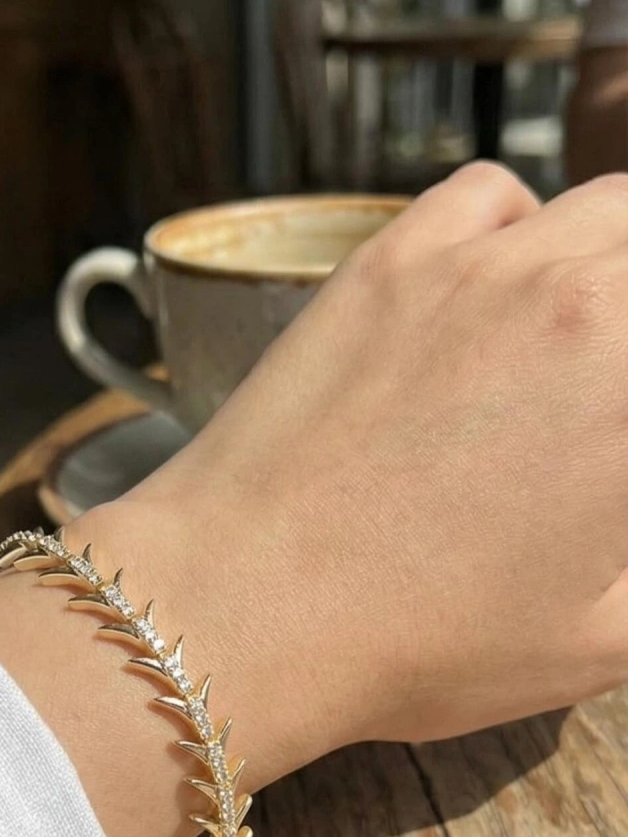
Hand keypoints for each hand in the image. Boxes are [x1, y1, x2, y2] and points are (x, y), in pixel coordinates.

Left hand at [0, 164, 627, 836]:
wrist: (246, 606)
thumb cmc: (421, 642)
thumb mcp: (598, 641)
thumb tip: (619, 517)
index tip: (620, 458)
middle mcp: (576, 294)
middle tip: (613, 400)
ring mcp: (476, 264)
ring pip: (605, 209)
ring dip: (615, 261)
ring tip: (590, 332)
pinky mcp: (388, 260)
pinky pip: (491, 195)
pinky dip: (522, 224)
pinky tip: (502, 283)